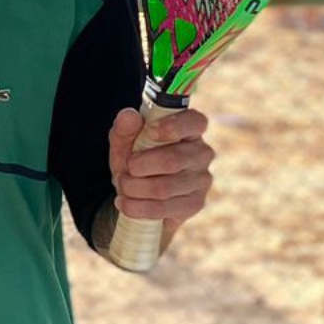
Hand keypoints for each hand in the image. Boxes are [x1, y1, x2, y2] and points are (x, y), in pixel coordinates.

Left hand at [107, 107, 213, 234]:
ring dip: (133, 188)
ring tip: (121, 186)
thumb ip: (125, 128)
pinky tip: (126, 203)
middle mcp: (202, 153)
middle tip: (123, 170)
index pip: (194, 122)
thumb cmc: (135, 157)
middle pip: (173, 160)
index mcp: (190, 128)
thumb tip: (129, 115)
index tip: (151, 131)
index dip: (173, 126)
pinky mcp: (196, 203)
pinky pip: (164, 208)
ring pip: (164, 187)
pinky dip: (138, 207)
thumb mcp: (125, 141)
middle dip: (138, 167)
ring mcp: (202, 179)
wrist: (137, 191)